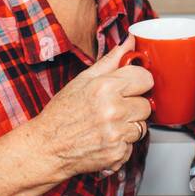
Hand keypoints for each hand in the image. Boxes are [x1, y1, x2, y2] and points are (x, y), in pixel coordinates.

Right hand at [29, 37, 152, 178]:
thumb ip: (111, 60)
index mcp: (105, 87)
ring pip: (142, 126)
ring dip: (129, 126)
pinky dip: (122, 144)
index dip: (139, 82)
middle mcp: (113, 110)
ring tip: (108, 124)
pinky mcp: (117, 154)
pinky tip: (105, 139)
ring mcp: (116, 134)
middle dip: (134, 106)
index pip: (145, 78)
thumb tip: (130, 41)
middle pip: (146, 104)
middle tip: (114, 109)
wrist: (47, 147)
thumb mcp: (82, 80)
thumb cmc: (62, 113)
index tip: (131, 86)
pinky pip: (133, 145)